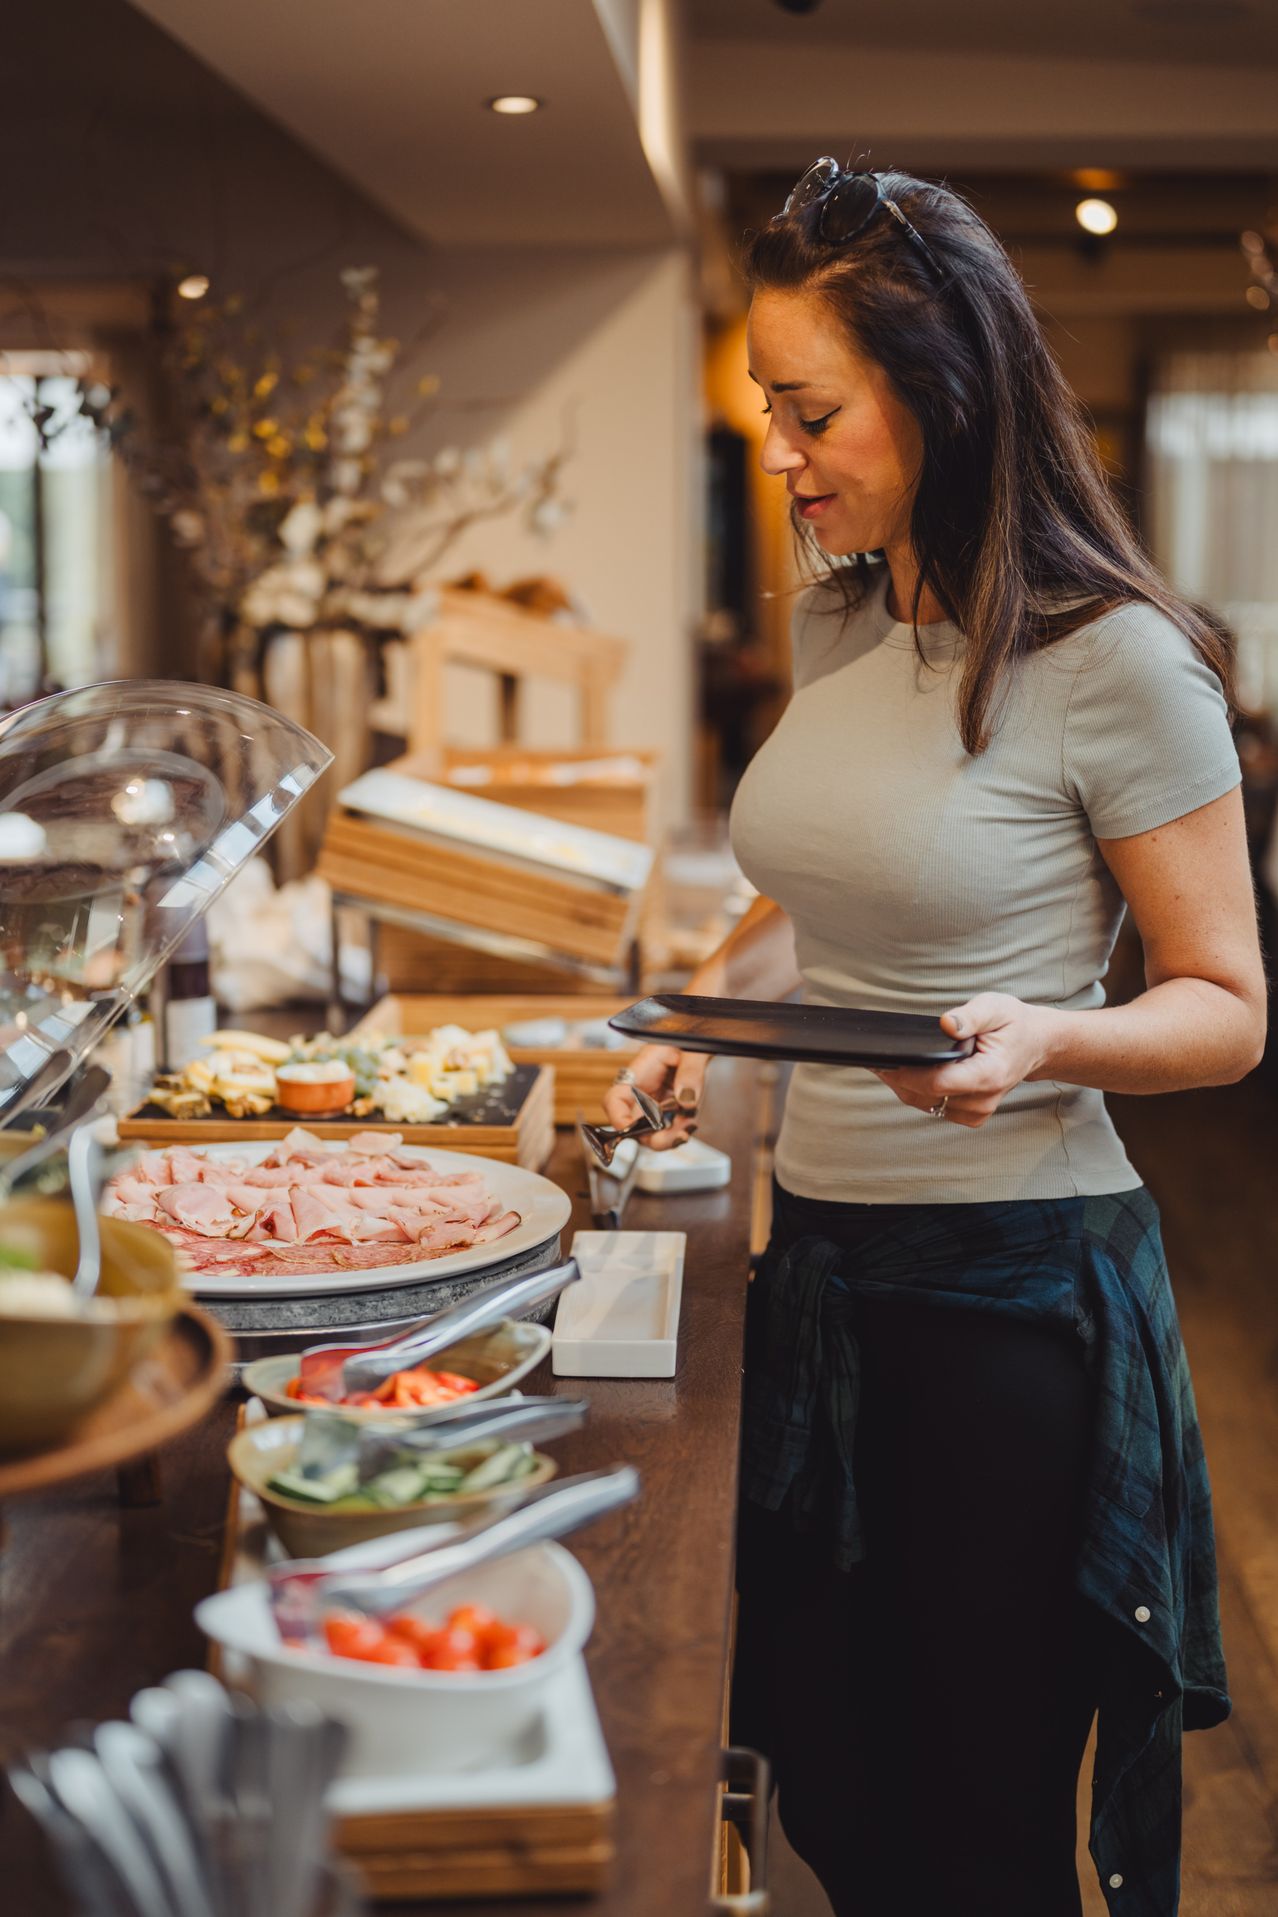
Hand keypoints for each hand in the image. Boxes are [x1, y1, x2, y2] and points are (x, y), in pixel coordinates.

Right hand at [600, 1043, 707, 1150]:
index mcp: (640, 1071)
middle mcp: (644, 1090)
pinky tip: (691, 1122)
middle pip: (634, 1125)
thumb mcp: (693, 1048)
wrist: (704, 1035)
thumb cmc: (689, 1035)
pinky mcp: (672, 1107)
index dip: (618, 1120)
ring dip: (670, 1137)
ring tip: (688, 1126)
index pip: (615, 1100)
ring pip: (653, 1131)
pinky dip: (680, 1130)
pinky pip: (670, 1127)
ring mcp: (657, 1101)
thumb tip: (686, 1099)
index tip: (634, 1131)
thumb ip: (691, 1071)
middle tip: (676, 1136)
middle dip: (653, 1138)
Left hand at [873, 993, 1058, 1128]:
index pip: (938, 1083)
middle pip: (926, 1096)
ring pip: (926, 1105)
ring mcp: (977, 1110)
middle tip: (876, 1057)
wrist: (1034, 1044)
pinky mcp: (970, 1114)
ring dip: (904, 1087)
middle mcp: (983, 1099)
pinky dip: (919, 1093)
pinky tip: (910, 1074)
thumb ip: (970, 1016)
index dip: (907, 1073)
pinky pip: (935, 1108)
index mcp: (989, 1075)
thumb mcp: (996, 1007)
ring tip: (887, 1063)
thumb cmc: (1014, 1024)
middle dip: (898, 1078)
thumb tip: (946, 1024)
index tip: (885, 1059)